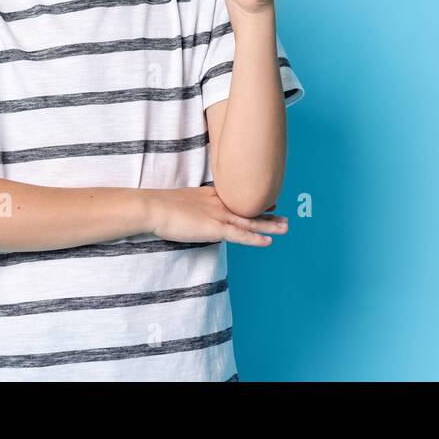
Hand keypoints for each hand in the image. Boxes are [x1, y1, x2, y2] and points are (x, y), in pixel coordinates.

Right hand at [147, 186, 289, 246]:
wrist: (153, 207)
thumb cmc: (158, 206)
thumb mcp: (177, 203)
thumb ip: (188, 207)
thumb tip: (189, 213)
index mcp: (208, 196)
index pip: (235, 199)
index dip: (251, 202)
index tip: (266, 201)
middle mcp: (218, 204)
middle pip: (247, 209)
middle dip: (266, 213)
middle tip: (283, 214)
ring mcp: (218, 216)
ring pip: (249, 222)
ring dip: (268, 225)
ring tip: (286, 227)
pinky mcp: (215, 228)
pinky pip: (240, 235)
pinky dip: (255, 239)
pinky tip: (268, 242)